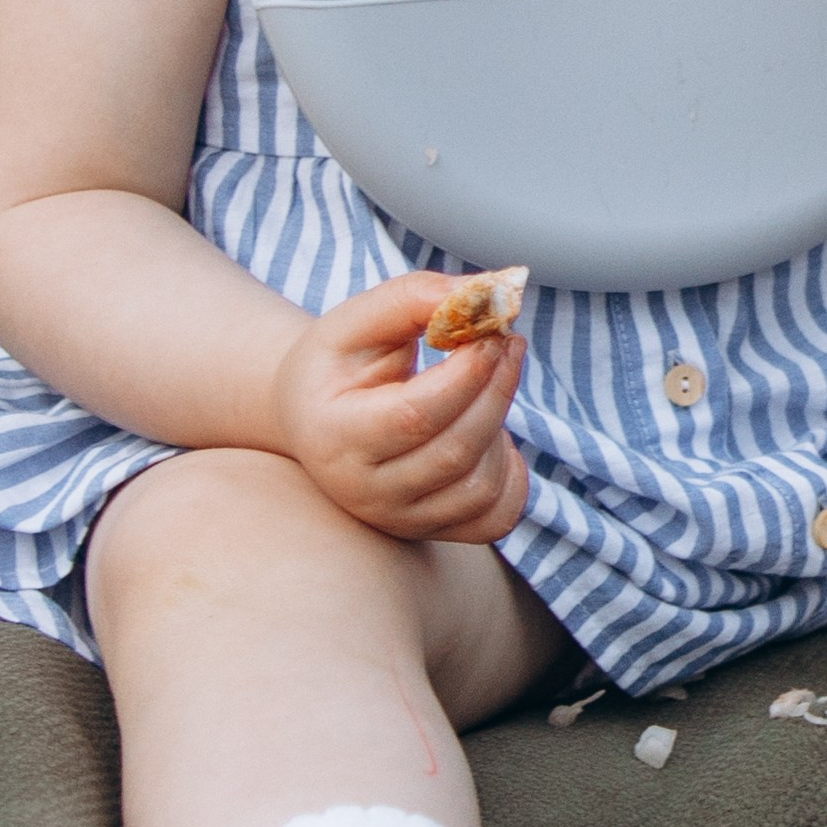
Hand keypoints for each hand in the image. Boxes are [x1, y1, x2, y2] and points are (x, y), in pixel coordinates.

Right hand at [270, 274, 528, 544]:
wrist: (314, 420)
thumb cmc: (338, 364)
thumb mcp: (357, 320)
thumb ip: (415, 298)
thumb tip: (489, 294)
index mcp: (335, 436)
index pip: (415, 416)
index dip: (467, 373)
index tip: (492, 330)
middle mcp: (363, 491)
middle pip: (455, 451)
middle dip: (496, 389)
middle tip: (509, 342)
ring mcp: (398, 520)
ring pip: (480, 488)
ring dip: (501, 427)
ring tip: (489, 384)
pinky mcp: (431, 532)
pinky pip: (495, 519)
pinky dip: (512, 477)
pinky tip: (492, 434)